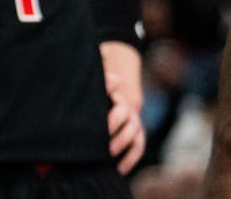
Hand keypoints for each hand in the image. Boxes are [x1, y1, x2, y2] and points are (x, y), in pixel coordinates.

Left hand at [101, 40, 145, 173]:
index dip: (112, 109)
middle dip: (115, 130)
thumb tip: (110, 75)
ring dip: (123, 145)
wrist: (116, 76)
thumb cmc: (99, 75)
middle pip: (126, 118)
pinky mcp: (136, 130)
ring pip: (134, 134)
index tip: (103, 117)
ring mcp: (134, 119)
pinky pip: (138, 146)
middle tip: (102, 140)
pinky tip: (120, 169)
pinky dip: (131, 158)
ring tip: (108, 154)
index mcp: (116, 92)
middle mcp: (128, 106)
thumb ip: (101, 66)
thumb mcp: (97, 67)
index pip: (118, 99)